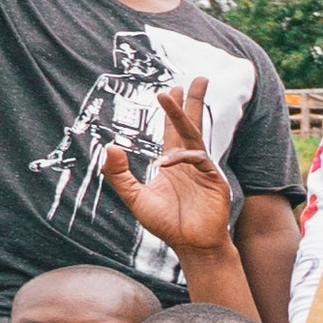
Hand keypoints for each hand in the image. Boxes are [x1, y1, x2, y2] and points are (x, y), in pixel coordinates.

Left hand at [96, 84, 235, 251]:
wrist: (191, 245)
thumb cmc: (167, 224)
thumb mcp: (134, 197)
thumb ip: (118, 174)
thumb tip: (110, 146)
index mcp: (174, 163)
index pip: (174, 130)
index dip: (173, 110)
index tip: (170, 90)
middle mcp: (190, 162)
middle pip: (192, 124)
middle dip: (193, 100)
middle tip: (197, 78)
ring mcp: (203, 170)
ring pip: (194, 134)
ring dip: (183, 113)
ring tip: (170, 94)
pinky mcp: (213, 181)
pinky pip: (198, 160)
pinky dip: (181, 158)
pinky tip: (165, 163)